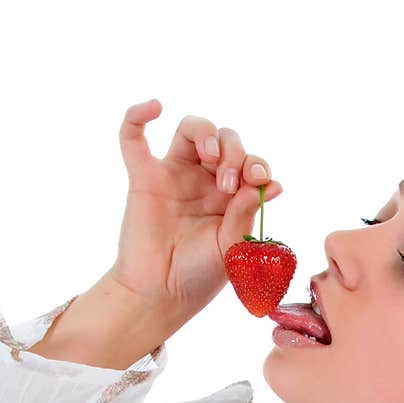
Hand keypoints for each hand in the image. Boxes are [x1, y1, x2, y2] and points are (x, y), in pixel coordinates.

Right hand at [108, 98, 283, 333]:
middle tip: (229, 184)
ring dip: (206, 133)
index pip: (249, 163)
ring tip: (211, 155)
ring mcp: (174, 175)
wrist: (161, 294)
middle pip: (225, 139)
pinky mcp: (143, 178)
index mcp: (232, 195)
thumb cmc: (200, 274)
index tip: (259, 181)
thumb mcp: (232, 247)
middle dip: (234, 153)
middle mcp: (205, 180)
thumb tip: (269, 184)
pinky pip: (133, 138)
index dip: (257, 164)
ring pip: (191, 130)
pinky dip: (137, 116)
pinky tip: (154, 107)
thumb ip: (245, 214)